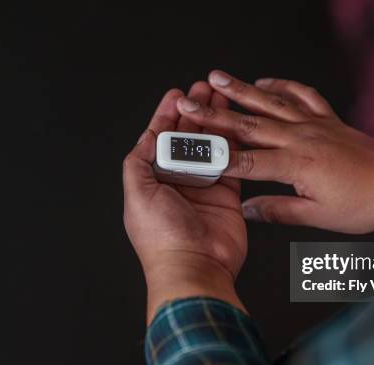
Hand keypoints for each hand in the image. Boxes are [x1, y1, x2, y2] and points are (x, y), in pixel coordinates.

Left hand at [123, 82, 246, 323]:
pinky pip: (231, 164)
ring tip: (222, 98)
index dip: (167, 116)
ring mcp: (203, 187)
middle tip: (203, 89)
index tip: (176, 95)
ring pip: (209, 147)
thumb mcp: (137, 194)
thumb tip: (146, 137)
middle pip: (186, 138)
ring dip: (215, 123)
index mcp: (153, 180)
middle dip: (194, 112)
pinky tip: (236, 126)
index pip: (159, 139)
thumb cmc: (162, 237)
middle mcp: (178, 182)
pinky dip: (233, 145)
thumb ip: (138, 162)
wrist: (195, 267)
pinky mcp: (227, 195)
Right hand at [175, 70, 373, 233]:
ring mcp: (316, 124)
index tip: (190, 148)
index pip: (246, 159)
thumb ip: (279, 211)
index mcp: (296, 164)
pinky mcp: (329, 119)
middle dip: (215, 114)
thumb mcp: (318, 216)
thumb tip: (248, 210)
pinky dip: (283, 85)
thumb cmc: (365, 203)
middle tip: (190, 103)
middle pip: (250, 124)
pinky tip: (267, 82)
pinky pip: (302, 95)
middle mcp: (302, 137)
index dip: (215, 154)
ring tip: (217, 79)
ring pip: (271, 102)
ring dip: (242, 90)